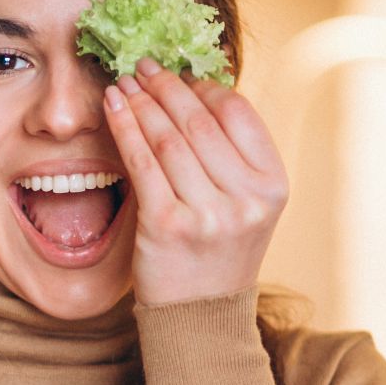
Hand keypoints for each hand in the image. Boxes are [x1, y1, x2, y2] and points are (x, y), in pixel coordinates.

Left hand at [102, 57, 288, 306]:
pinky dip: (124, 128)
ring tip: (123, 83)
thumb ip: (231, 156)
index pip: (238, 114)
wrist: (199, 318)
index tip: (179, 73)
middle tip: (143, 66)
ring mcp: (208, 214)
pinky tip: (113, 108)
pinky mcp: (167, 226)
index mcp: (272, 186)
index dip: (204, 87)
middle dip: (166, 86)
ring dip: (141, 102)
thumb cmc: (217, 253)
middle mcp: (246, 199)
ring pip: (168, 139)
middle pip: (199, 122)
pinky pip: (141, 163)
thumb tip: (195, 90)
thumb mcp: (246, 205)